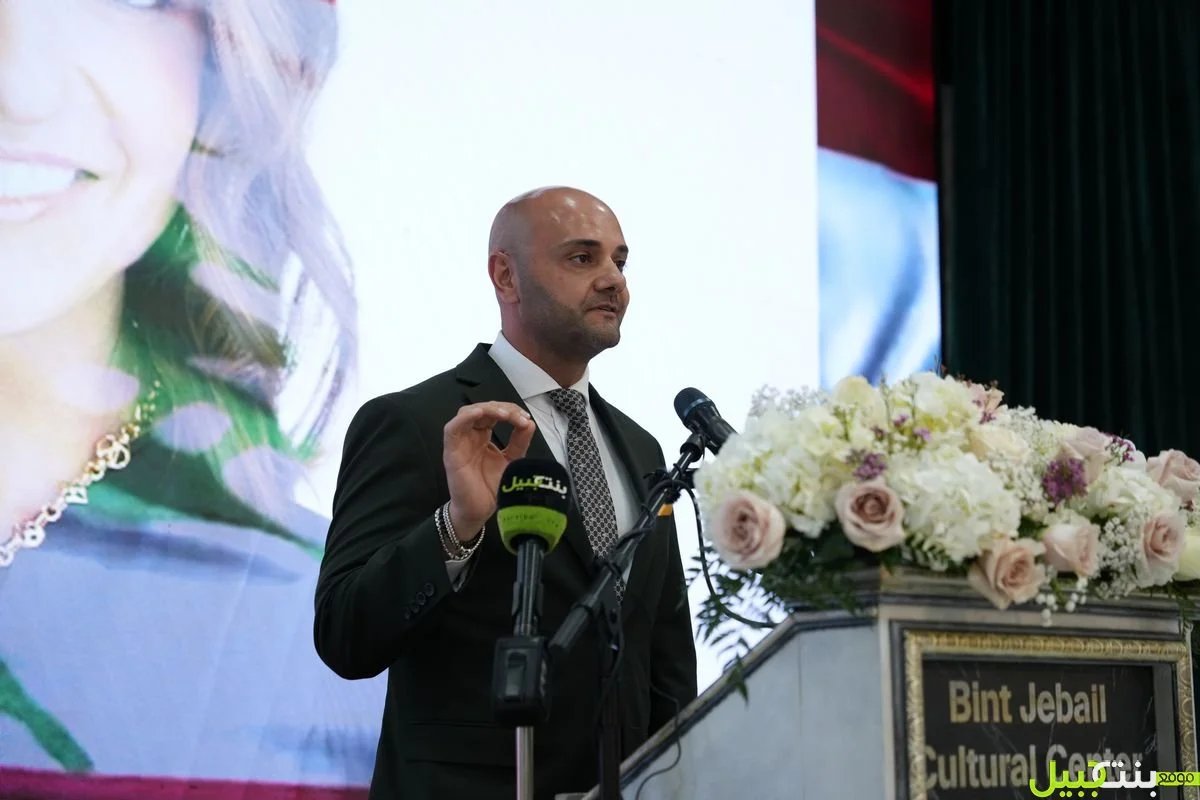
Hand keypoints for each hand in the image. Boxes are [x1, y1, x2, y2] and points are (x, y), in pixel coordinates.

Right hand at [442, 401, 535, 539]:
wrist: (480, 511)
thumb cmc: (492, 487)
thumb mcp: (512, 460)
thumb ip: (519, 442)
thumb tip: (529, 422)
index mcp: (483, 436)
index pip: (494, 413)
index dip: (510, 411)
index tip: (526, 418)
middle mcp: (470, 436)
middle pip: (482, 409)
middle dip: (502, 408)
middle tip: (519, 417)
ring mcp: (459, 443)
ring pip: (466, 413)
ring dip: (486, 409)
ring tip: (505, 415)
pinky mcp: (451, 452)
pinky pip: (452, 429)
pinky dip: (465, 418)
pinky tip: (480, 414)